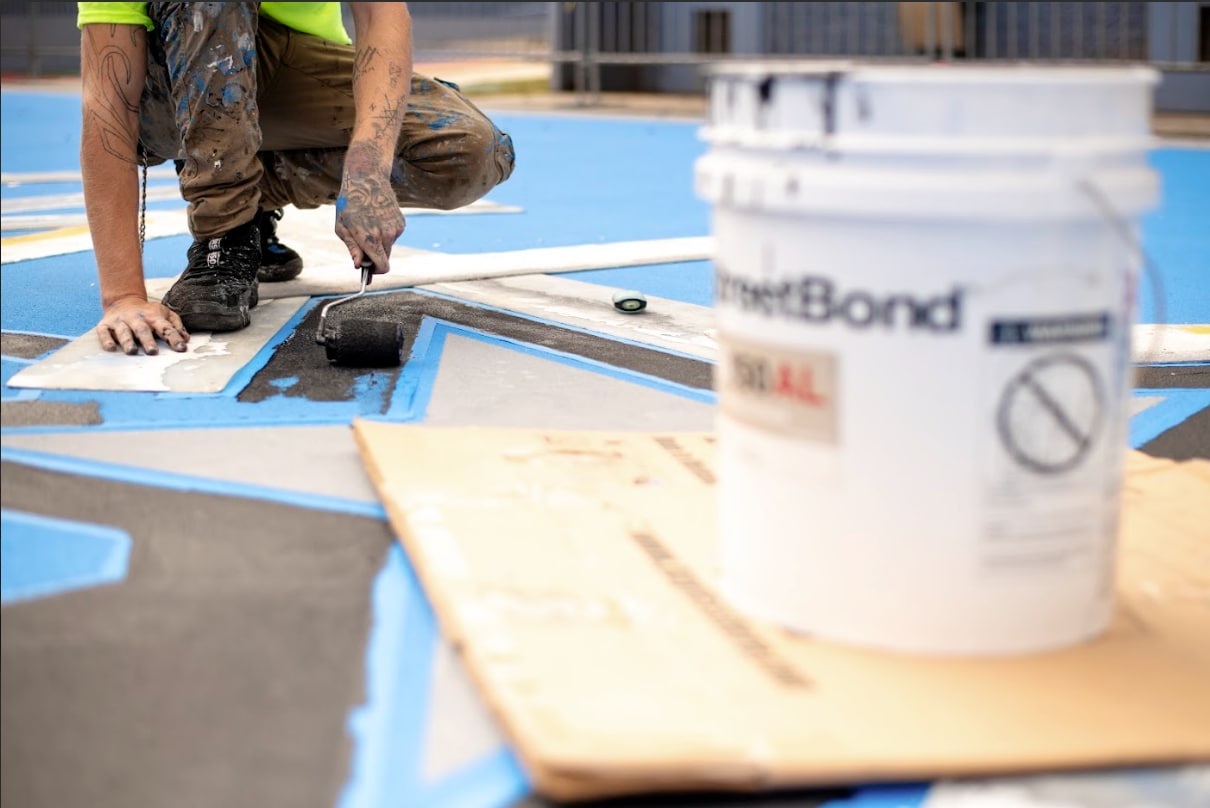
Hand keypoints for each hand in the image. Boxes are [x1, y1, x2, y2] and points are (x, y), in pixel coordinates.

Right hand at [95, 296, 189, 354]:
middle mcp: (136, 318)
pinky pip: (104, 332)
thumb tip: (186, 339)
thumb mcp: (165, 314)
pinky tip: (111, 348)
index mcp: (153, 316)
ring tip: (132, 352)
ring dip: (127, 341)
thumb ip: (176, 325)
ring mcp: (120, 322)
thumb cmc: (149, 313)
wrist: (123, 301)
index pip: (165, 327)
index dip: (174, 338)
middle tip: (153, 352)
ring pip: (123, 331)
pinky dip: (106, 340)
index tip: (181, 348)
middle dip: (147, 340)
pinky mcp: (105, 325)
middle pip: (142, 330)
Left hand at [334, 142, 405, 273]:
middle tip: (363, 247)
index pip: (382, 267)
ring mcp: (396, 229)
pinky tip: (377, 219)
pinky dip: (385, 233)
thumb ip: (352, 249)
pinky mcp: (401, 223)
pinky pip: (393, 236)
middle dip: (375, 257)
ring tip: (368, 225)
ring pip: (389, 247)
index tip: (369, 271)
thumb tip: (359, 266)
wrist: (367, 179)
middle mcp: (386, 235)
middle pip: (385, 258)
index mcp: (370, 239)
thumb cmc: (349, 204)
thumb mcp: (342, 228)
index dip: (376, 272)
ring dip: (380, 243)